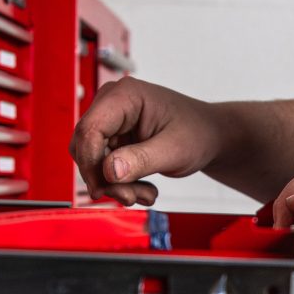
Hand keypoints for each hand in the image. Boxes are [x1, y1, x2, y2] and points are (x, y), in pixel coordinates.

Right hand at [70, 78, 225, 205]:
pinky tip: (144, 189)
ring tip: (145, 193)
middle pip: (85, 147)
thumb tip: (109, 171)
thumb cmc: (197, 132)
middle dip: (105, 178)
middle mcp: (112, 104)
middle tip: (130, 197)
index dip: (90, 163)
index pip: (89, 129)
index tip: (101, 189)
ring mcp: (112, 122)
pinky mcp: (114, 139)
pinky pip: (104, 167)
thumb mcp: (173, 150)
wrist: (208, 135)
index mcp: (125, 95)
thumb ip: (141, 160)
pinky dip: (121, 184)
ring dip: (115, 185)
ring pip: (93, 161)